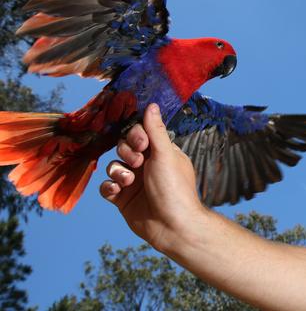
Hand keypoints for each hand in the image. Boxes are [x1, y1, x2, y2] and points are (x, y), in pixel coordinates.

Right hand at [100, 103, 207, 251]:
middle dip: (126, 152)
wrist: (172, 226)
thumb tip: (152, 105)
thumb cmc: (174, 188)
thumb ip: (155, 130)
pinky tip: (118, 192)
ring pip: (113, 166)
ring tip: (128, 182)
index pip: (140, 133)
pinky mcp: (122, 199)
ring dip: (117, 172)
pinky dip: (109, 187)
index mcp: (161, 152)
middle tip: (137, 163)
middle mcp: (147, 165)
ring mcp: (134, 182)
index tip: (142, 143)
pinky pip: (106, 186)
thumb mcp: (165, 154)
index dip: (136, 135)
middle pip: (123, 147)